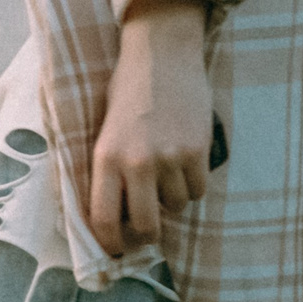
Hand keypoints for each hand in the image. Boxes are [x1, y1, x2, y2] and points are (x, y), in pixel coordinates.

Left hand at [89, 0, 212, 253]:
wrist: (162, 52)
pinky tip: (185, 163)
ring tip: (167, 173)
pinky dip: (193, 184)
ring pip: (176, 206)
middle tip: (149, 228)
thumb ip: (108, 171)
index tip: (117, 249)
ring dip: (173, 200)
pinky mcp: (197, 149)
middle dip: (148, 234)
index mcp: (105, 158)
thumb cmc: (128, 91)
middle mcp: (136, 162)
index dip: (111, 243)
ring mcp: (169, 157)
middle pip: (146, 226)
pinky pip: (198, 189)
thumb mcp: (104, 130)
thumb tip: (112, 216)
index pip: (104, 220)